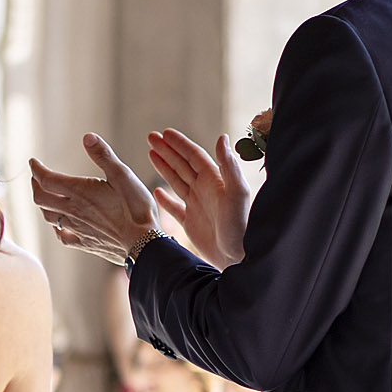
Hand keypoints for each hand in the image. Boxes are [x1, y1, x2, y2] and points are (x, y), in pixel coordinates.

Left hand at [30, 135, 159, 264]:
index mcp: (79, 192)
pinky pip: (62, 236)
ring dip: (43, 204)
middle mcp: (73, 211)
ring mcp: (77, 229)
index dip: (36, 169)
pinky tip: (60, 225)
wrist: (143, 243)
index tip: (33, 162)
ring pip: (49, 217)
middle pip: (41, 198)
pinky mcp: (85, 243)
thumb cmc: (136, 208)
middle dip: (35, 185)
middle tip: (36, 177)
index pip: (46, 179)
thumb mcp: (123, 175)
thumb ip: (103, 155)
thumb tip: (87, 137)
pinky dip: (56, 228)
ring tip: (45, 196)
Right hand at [147, 129, 252, 268]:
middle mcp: (205, 190)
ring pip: (176, 181)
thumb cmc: (241, 226)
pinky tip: (156, 191)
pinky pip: (174, 208)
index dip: (179, 144)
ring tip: (150, 153)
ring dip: (164, 167)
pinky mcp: (191, 224)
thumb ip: (228, 166)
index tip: (165, 133)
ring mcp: (196, 206)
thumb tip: (222, 137)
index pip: (193, 156)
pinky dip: (165, 199)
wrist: (239, 258)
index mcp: (214, 180)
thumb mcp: (236, 193)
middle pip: (182, 164)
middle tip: (151, 137)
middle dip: (167, 150)